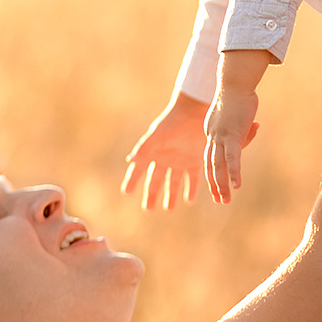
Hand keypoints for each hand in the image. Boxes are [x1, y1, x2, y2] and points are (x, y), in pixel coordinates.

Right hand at [122, 93, 207, 208]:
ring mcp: (180, 161)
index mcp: (153, 152)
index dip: (132, 180)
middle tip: (148, 208)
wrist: (195, 113)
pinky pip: (192, 179)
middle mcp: (165, 159)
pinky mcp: (195, 162)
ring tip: (169, 208)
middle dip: (152, 194)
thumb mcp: (157, 136)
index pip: (139, 170)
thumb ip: (144, 148)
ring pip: (174, 183)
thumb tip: (130, 160)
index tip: (126, 192)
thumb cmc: (173, 122)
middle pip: (156, 180)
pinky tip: (189, 200)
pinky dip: (191, 189)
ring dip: (172, 195)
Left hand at [205, 86, 260, 205]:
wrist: (235, 81)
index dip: (213, 173)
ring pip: (218, 165)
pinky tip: (237, 185)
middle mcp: (213, 136)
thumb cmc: (240, 93)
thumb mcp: (240, 112)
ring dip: (221, 184)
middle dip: (215, 184)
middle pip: (211, 164)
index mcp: (212, 131)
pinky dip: (233, 172)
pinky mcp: (231, 134)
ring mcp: (220, 136)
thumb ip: (245, 123)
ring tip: (224, 200)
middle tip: (220, 200)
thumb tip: (254, 126)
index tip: (215, 186)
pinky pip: (231, 158)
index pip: (211, 156)